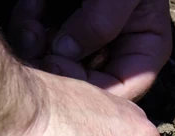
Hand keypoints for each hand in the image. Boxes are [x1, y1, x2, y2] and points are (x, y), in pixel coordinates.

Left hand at [8, 0, 171, 100]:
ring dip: (38, 45)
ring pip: (63, 64)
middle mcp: (120, 52)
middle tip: (34, 36)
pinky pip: (45, 43)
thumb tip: (67, 52)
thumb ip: (102, 22)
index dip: (94, 88)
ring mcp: (91, 42)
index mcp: (146, 49)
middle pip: (90, 82)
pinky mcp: (66, 30)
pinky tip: (29, 8)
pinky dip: (31, 27)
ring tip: (29, 18)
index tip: (58, 64)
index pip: (125, 87)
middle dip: (58, 63)